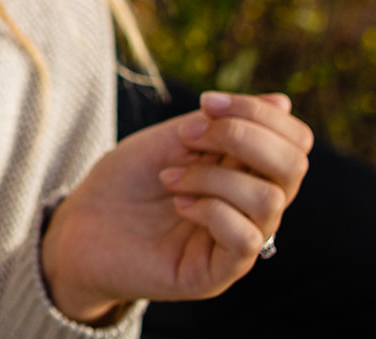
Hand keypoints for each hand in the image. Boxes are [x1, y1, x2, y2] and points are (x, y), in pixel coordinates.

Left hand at [41, 92, 312, 323]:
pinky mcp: (217, 274)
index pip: (293, 141)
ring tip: (169, 177)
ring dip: (213, 176)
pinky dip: (210, 210)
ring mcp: (238, 243)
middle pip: (294, 168)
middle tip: (188, 136)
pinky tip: (177, 203)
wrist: (81, 226)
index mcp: (248, 172)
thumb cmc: (127, 180)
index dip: (259, 113)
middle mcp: (252, 208)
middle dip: (243, 137)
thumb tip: (284, 101)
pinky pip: (245, 240)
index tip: (206, 101)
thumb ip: (223, 123)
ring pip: (268, 201)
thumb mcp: (173, 139)